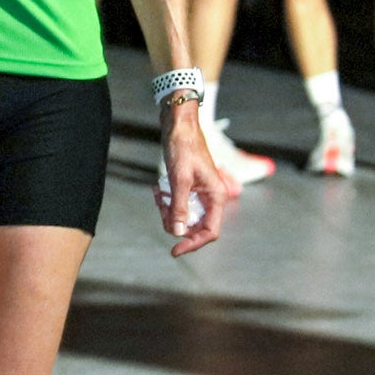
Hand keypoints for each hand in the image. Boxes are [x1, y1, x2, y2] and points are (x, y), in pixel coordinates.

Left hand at [155, 99, 235, 254]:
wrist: (178, 123)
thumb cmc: (184, 147)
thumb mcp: (180, 179)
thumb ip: (180, 207)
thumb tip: (178, 233)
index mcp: (216, 196)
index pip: (210, 232)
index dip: (193, 244)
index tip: (174, 250)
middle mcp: (210, 197)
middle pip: (193, 226)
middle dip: (174, 220)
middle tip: (162, 206)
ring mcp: (199, 193)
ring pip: (183, 216)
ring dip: (168, 209)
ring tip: (159, 193)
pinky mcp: (189, 187)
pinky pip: (177, 203)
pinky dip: (166, 200)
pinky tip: (158, 189)